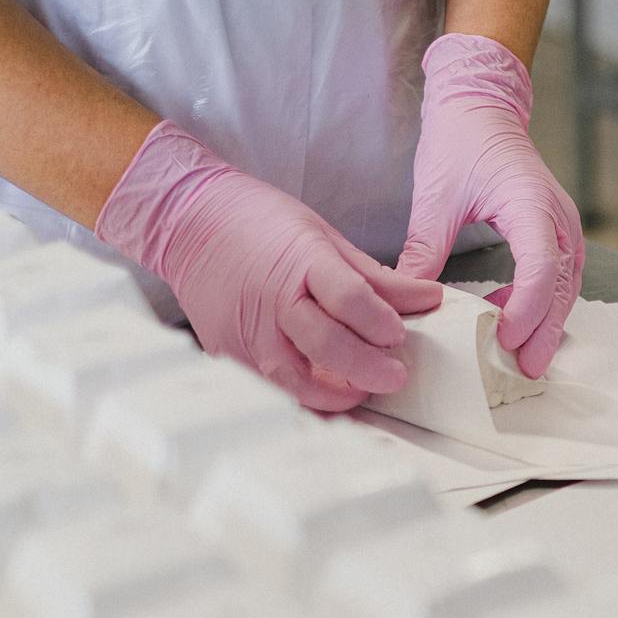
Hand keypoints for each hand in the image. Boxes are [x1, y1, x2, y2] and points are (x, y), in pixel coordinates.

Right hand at [97, 122, 441, 410]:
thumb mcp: (325, 235)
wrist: (188, 221)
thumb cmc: (259, 222)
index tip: (399, 336)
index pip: (348, 299)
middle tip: (395, 377)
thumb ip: (377, 276)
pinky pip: (267, 385)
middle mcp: (272, 300)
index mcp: (301, 262)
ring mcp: (245, 329)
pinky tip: (322, 396)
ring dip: (333, 394)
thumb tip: (429, 297)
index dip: (379, 322)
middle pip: (325, 344)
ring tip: (361, 393)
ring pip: (293, 379)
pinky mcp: (227, 350)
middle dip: (367, 368)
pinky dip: (298, 396)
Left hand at [400, 33, 583, 377]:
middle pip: (562, 287)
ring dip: (545, 323)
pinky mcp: (554, 233)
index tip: (506, 338)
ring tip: (520, 359)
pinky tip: (510, 322)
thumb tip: (406, 303)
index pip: (541, 267)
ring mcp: (561, 226)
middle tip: (522, 371)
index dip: (527, 309)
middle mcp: (556, 217)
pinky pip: (557, 278)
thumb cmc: (461, 140)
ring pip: (565, 288)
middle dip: (544, 332)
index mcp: (530, 203)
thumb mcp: (435, 197)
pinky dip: (540, 305)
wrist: (481, 106)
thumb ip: (424, 251)